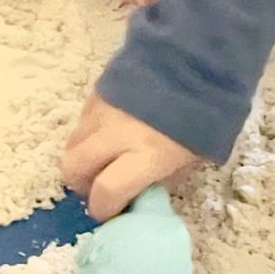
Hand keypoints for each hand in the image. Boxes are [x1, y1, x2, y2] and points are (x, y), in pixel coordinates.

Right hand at [61, 92, 199, 219]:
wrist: (193, 60)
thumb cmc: (203, 115)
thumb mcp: (193, 157)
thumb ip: (164, 176)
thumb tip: (143, 189)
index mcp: (145, 155)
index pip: (105, 192)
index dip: (103, 209)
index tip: (110, 213)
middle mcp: (115, 135)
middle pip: (73, 168)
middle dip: (82, 184)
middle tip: (100, 186)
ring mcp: (101, 112)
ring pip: (72, 144)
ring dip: (83, 158)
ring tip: (103, 159)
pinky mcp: (96, 93)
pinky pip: (81, 122)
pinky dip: (89, 135)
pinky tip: (110, 133)